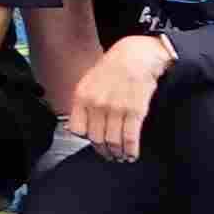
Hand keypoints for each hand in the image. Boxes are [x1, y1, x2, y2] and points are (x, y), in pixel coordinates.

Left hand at [69, 30, 172, 150]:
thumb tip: (78, 127)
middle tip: (109, 156)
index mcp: (82, 97)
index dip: (86, 140)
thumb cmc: (112, 70)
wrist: (136, 57)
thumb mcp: (88, 82)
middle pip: (96, 139)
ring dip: (118, 153)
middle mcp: (97, 104)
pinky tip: (132, 154)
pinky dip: (131, 150)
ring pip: (113, 142)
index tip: (94, 144)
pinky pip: (130, 138)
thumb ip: (82, 104)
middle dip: (103, 152)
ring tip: (121, 157)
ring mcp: (116, 108)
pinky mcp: (135, 111)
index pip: (77, 130)